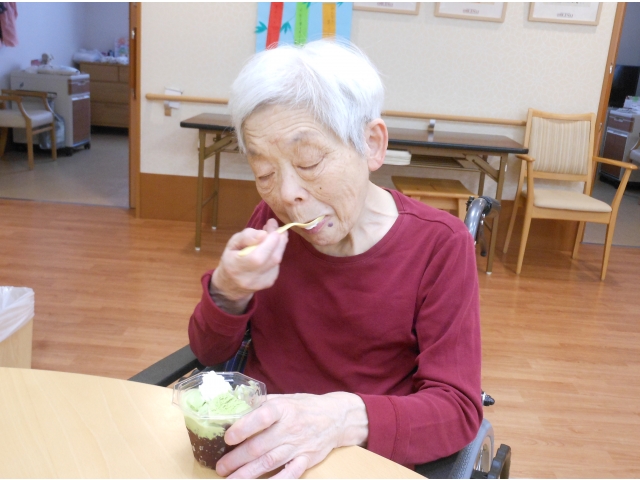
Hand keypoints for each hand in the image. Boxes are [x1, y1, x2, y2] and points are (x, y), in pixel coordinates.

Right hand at [212, 219, 287, 305]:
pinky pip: (277, 265)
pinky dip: (276, 254)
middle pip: (273, 259)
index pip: (257, 257)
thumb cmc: (230, 259)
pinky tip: (270, 249)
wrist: (231, 284)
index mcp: (236, 267)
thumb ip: (247, 237)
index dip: (269, 241)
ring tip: (274, 236)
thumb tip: (264, 234)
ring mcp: (261, 283)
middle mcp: (250, 278)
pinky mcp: (269, 283)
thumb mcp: (232, 244)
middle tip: (278, 228)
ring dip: (279, 246)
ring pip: (277, 261)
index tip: (272, 225)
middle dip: (279, 240)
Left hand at [216, 392, 368, 478]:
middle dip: (237, 458)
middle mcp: (290, 428)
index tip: (228, 437)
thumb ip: (262, 403)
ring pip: (269, 462)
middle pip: (260, 446)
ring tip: (231, 479)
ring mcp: (298, 446)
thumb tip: (236, 406)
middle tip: (221, 466)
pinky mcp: (306, 460)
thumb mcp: (285, 398)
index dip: (243, 428)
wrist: (336, 417)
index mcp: (283, 409)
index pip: (262, 418)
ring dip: (248, 473)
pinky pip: (290, 474)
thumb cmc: (306, 407)